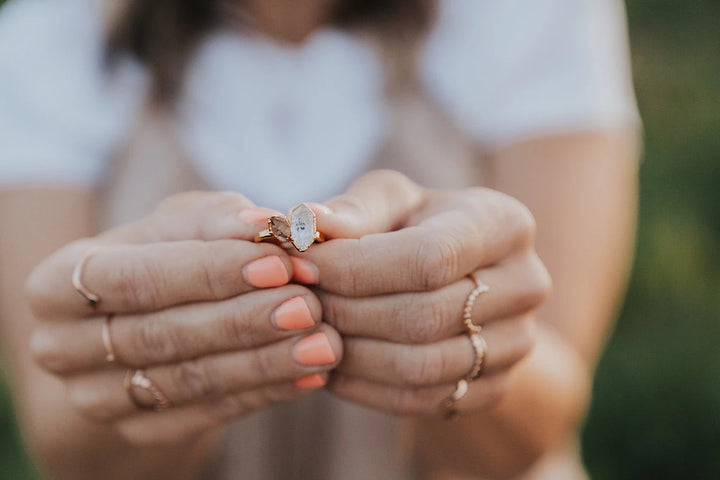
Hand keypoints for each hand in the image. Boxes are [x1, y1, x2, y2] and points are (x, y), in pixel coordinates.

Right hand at [26, 192, 342, 444]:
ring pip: (186, 381)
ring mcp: (97, 398)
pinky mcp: (140, 430)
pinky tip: (308, 375)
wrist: (145, 318)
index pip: (133, 278)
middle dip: (243, 320)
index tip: (277, 263)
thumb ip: (218, 220)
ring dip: (262, 362)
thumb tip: (268, 224)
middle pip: (161, 335)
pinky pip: (205, 415)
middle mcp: (62, 347)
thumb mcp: (180, 224)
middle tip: (310, 306)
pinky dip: (262, 393)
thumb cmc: (165, 254)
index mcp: (56, 284)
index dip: (207, 271)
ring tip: (322, 343)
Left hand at [295, 171, 550, 415]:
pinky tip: (330, 363)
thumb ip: (351, 210)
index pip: (428, 257)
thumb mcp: (389, 200)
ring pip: (420, 367)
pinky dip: (364, 389)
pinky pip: (421, 401)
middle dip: (345, 311)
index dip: (355, 267)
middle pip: (423, 316)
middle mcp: (526, 284)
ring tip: (308, 331)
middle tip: (296, 301)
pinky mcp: (495, 385)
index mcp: (503, 223)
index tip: (299, 264)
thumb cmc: (415, 226)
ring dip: (349, 353)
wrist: (461, 277)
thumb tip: (300, 225)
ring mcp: (518, 342)